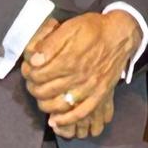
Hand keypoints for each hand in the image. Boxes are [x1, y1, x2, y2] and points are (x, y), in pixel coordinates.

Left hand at [24, 9, 142, 130]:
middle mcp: (78, 76)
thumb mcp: (69, 27)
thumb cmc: (93, 30)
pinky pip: (82, 113)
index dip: (28, 73)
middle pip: (46, 91)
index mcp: (68, 59)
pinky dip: (66, 120)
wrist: (120, 35)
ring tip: (41, 98)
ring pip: (60, 104)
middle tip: (32, 84)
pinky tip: (56, 120)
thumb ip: (50, 43)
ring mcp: (90, 87)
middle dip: (33, 88)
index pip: (38, 75)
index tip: (27, 70)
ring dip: (45, 104)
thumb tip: (34, 60)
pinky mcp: (100, 94)